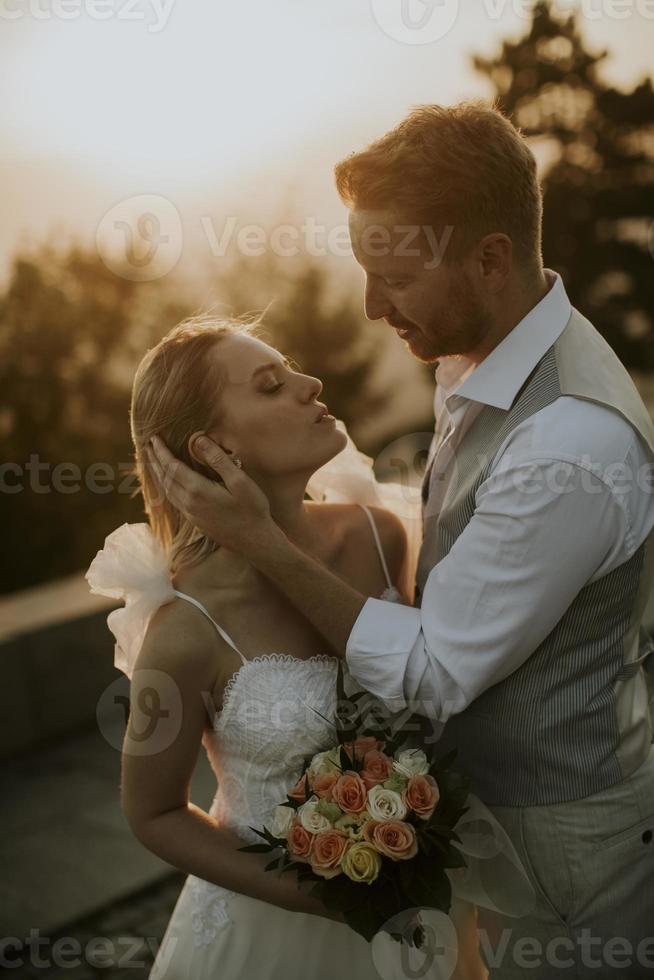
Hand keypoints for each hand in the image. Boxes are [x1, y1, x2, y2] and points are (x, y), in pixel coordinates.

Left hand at [148, 434, 274, 555]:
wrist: (254, 542)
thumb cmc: (251, 509)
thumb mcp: (239, 480)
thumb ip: (217, 460)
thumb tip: (198, 440)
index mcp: (197, 490)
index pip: (171, 466)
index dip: (161, 452)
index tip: (154, 438)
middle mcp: (189, 503)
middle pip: (164, 478)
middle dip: (154, 461)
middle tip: (147, 446)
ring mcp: (190, 514)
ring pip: (166, 490)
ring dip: (158, 474)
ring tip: (153, 462)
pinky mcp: (195, 521)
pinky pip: (173, 500)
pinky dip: (166, 487)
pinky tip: (168, 484)